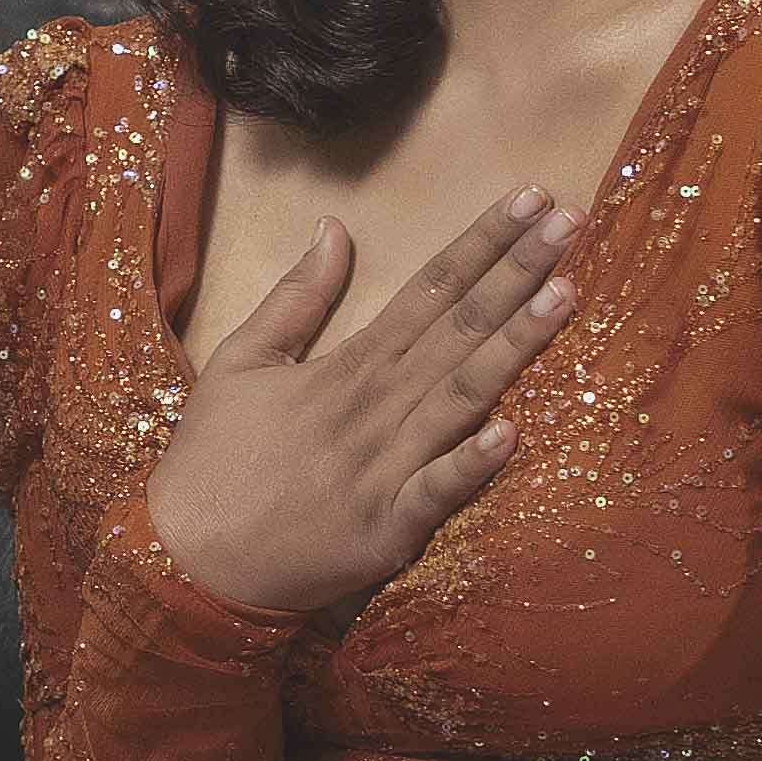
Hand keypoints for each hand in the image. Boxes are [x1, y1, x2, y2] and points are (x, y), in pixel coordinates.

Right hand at [144, 187, 584, 618]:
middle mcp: (375, 406)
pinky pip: (437, 492)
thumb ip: (296, 297)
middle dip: (518, 271)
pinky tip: (513, 432)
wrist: (191, 561)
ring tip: (565, 295)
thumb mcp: (240, 361)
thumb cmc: (214, 461)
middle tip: (571, 221)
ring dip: (516, 345)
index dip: (482, 243)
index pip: (428, 289)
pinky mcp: (389, 529)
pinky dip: (472, 465)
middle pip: (459, 328)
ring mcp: (385, 468)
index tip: (528, 199)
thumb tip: (336, 228)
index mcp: (346, 365)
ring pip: (462, 395)